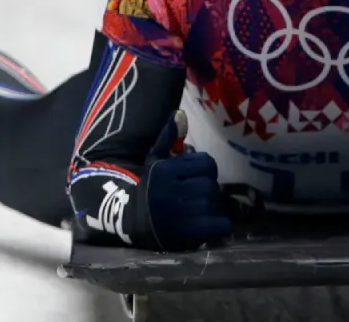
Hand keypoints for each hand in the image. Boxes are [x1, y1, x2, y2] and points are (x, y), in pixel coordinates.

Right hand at [132, 110, 232, 250]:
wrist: (129, 221)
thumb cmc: (148, 187)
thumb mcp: (154, 160)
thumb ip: (169, 138)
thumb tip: (180, 113)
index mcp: (166, 171)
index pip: (207, 164)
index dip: (207, 170)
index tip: (199, 176)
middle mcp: (172, 191)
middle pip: (210, 185)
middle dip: (208, 190)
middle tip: (200, 195)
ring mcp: (179, 215)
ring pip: (213, 204)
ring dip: (212, 207)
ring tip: (202, 209)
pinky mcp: (186, 234)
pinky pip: (218, 225)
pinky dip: (220, 225)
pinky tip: (211, 224)